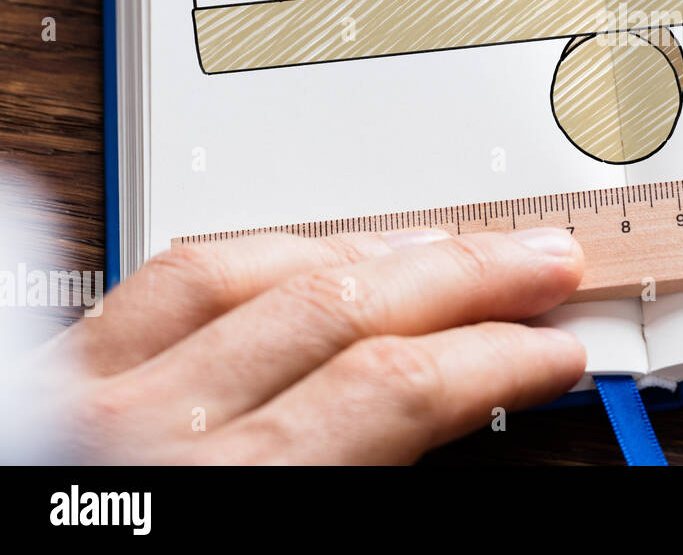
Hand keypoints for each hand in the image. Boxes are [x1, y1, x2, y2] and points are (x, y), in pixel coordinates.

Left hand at [19, 228, 585, 462]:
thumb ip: (374, 480)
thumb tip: (459, 420)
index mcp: (231, 499)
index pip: (398, 392)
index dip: (500, 361)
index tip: (555, 353)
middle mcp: (157, 438)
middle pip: (348, 311)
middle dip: (472, 278)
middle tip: (544, 265)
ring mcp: (99, 394)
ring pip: (269, 274)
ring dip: (386, 255)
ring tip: (460, 248)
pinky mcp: (63, 373)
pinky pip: (182, 273)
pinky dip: (276, 250)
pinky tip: (324, 250)